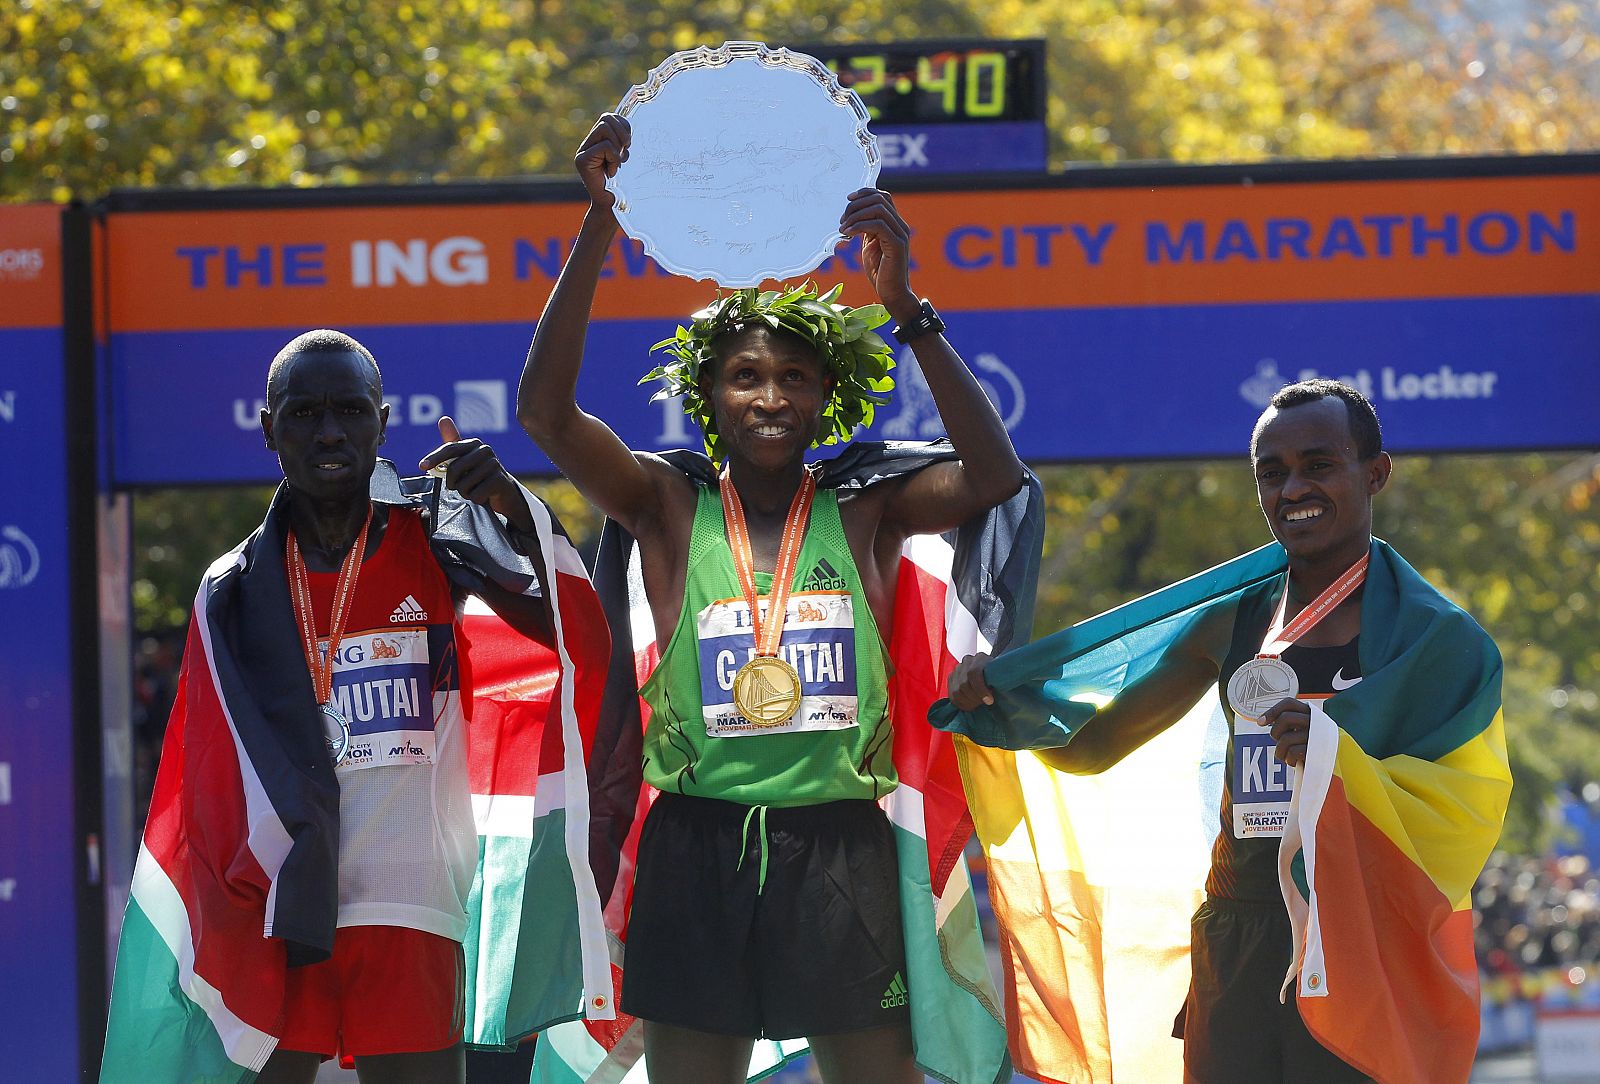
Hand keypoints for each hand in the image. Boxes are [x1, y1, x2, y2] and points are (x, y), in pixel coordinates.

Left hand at [419, 417, 532, 532]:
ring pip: (464, 485)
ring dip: (465, 493)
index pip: (450, 448)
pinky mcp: (500, 481)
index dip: (435, 457)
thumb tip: (443, 419)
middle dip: (451, 483)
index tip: (422, 466)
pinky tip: (483, 496)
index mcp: (475, 443)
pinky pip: (476, 495)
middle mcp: (485, 451)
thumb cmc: (478, 474)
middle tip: (457, 486)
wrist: (502, 492)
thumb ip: (451, 445)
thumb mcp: (464, 459)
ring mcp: (494, 465)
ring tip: (474, 489)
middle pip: (454, 469)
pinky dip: (476, 499)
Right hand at [575, 113, 629, 210]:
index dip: (623, 125)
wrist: (613, 207)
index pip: (609, 117)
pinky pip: (604, 146)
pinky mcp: (581, 160)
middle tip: (626, 151)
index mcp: (598, 141)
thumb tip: (630, 124)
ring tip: (618, 163)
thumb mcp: (627, 157)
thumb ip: (625, 141)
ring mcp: (582, 151)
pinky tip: (612, 172)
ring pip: (604, 129)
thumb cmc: (624, 184)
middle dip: (622, 133)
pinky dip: (614, 157)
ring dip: (617, 146)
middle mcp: (588, 143)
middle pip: (606, 118)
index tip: (629, 144)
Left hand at [839, 188, 915, 314]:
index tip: (848, 200)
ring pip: (878, 209)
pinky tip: (848, 234)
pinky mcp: (897, 244)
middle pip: (879, 199)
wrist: (892, 293)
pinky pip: (878, 225)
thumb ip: (866, 229)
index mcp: (894, 224)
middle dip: (856, 205)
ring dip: (856, 215)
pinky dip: (859, 226)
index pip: (883, 197)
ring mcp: (900, 234)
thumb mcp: (870, 245)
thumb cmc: (880, 272)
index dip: (865, 193)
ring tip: (843, 228)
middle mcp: (900, 226)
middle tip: (842, 220)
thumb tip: (852, 216)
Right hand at [947, 652, 995, 710]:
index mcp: (980, 658)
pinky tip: (970, 705)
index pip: (974, 673)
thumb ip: (999, 680)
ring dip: (968, 702)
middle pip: (964, 685)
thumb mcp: (1001, 675)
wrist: (988, 670)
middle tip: (983, 704)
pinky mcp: (951, 678)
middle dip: (975, 698)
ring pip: (956, 692)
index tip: (990, 701)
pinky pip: (952, 696)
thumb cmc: (997, 675)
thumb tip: (999, 690)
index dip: (980, 690)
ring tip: (977, 705)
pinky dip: (961, 704)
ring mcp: (957, 670)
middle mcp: (966, 662)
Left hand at [1260, 698, 1312, 768]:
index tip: (1261, 721)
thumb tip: (1263, 720)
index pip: (1289, 703)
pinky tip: (1293, 761)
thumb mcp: (1304, 728)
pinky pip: (1292, 752)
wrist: (1340, 760)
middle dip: (1275, 732)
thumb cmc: (1315, 744)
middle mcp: (1314, 721)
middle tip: (1278, 740)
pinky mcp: (1316, 751)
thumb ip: (1290, 722)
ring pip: (1286, 739)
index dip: (1273, 711)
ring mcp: (1316, 736)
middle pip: (1285, 718)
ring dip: (1280, 751)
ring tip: (1285, 755)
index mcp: (1310, 713)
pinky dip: (1289, 759)